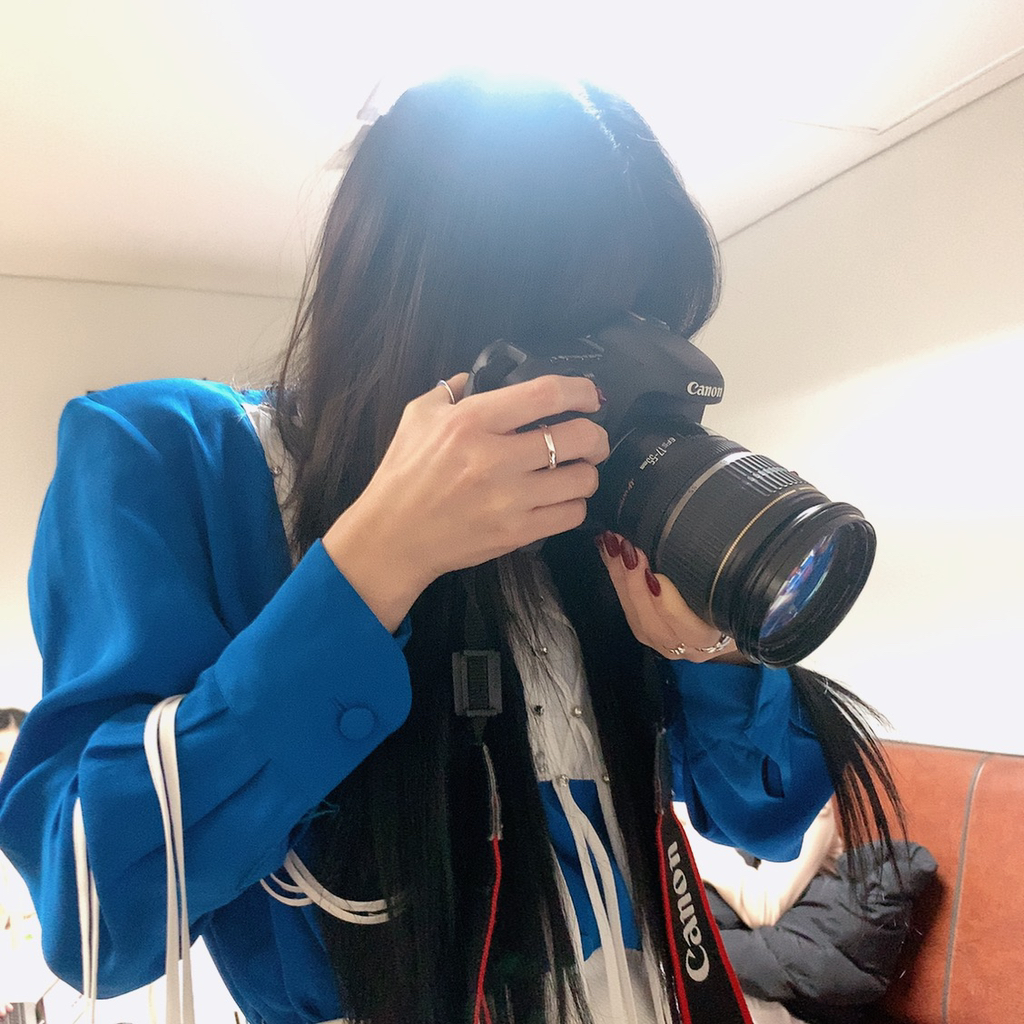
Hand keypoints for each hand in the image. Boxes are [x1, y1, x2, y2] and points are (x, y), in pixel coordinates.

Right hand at [325, 374, 607, 630]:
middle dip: (597, 435)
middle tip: (592, 438)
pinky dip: (574, 504)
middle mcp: (494, 458)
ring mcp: (509, 499)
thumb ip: (455, 389)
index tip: (589, 396)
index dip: (580, 390)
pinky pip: (571, 514)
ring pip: (583, 479)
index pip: (545, 394)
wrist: (393, 538)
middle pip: (578, 436)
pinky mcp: (516, 533)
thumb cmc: (403, 474)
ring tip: (576, 471)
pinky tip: (561, 499)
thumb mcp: (418, 415)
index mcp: (471, 422)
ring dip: (587, 472)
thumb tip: (484, 375)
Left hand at [595, 531, 744, 662]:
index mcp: (716, 638)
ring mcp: (667, 644)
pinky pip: (629, 613)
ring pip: (638, 620)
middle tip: (627, 549)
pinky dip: (617, 582)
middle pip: (655, 625)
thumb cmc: (745, 599)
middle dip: (636, 586)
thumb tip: (728, 529)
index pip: (692, 631)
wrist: (747, 624)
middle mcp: (690, 647)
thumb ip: (730, 570)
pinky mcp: (650, 634)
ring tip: (614, 546)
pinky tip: (611, 555)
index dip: (671, 607)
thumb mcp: (742, 589)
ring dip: (621, 581)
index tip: (657, 577)